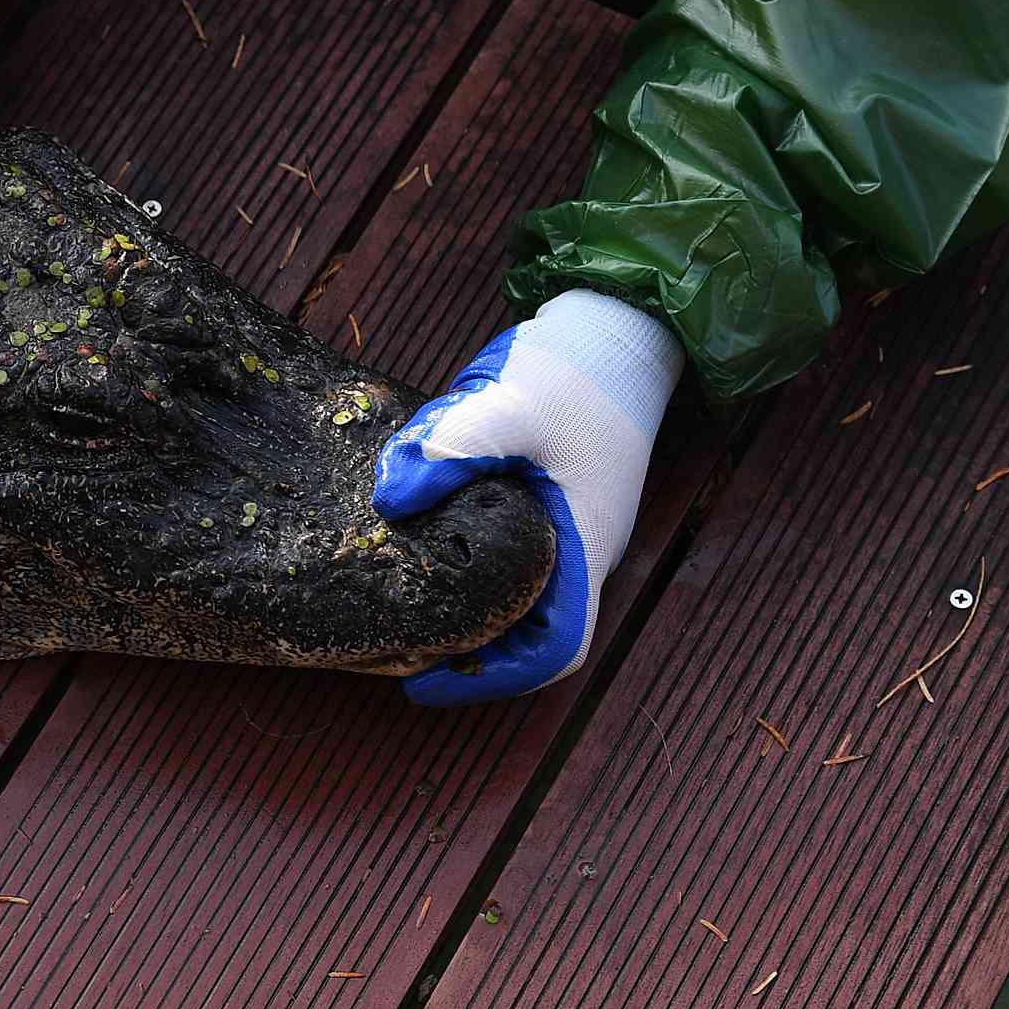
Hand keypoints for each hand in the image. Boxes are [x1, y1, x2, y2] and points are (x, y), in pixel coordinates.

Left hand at [373, 290, 680, 703]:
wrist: (617, 327)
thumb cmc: (576, 371)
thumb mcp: (508, 404)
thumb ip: (449, 450)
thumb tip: (390, 502)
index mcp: (582, 545)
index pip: (553, 649)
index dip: (490, 679)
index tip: (421, 681)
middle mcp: (580, 548)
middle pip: (531, 636)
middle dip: (467, 654)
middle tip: (393, 648)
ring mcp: (568, 525)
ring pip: (518, 598)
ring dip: (465, 612)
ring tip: (398, 607)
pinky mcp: (550, 499)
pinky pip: (510, 556)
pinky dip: (467, 567)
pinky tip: (418, 541)